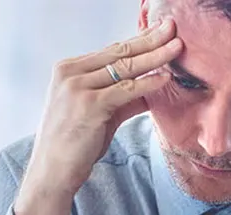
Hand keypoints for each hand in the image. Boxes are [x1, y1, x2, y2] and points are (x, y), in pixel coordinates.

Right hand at [14, 19, 182, 214]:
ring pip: (125, 68)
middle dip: (149, 39)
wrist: (53, 170)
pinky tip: (166, 78)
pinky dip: (148, 83)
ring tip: (177, 48)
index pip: (112, 50)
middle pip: (119, 52)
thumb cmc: (76, 142)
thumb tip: (154, 85)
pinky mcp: (89, 105)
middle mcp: (71, 73)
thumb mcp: (101, 113)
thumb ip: (124, 98)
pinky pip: (126, 90)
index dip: (139, 40)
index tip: (160, 31)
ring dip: (154, 56)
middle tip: (173, 28)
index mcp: (70, 69)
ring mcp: (78, 88)